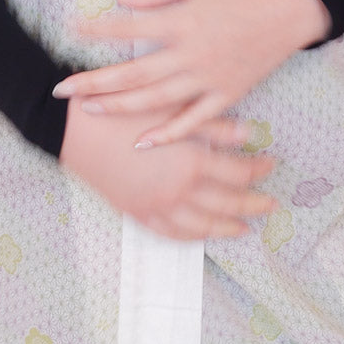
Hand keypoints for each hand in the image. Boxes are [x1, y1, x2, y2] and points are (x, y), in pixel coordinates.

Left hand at [53, 0, 329, 148]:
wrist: (291, 11)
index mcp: (183, 21)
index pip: (129, 28)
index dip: (97, 29)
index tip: (71, 29)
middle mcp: (192, 54)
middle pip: (134, 73)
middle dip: (95, 81)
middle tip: (62, 89)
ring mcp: (209, 79)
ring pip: (157, 100)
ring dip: (120, 107)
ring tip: (90, 110)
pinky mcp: (227, 95)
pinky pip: (194, 121)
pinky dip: (168, 134)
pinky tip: (142, 143)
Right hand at [58, 98, 277, 239]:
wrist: (72, 130)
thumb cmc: (121, 109)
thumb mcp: (170, 107)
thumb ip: (211, 123)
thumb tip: (249, 132)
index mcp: (190, 161)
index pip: (236, 171)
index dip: (257, 169)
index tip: (271, 164)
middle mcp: (178, 191)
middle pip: (226, 204)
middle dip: (252, 204)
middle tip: (271, 203)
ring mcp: (156, 206)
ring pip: (201, 226)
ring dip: (226, 227)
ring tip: (243, 228)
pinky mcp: (136, 212)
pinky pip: (170, 233)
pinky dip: (190, 237)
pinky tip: (199, 235)